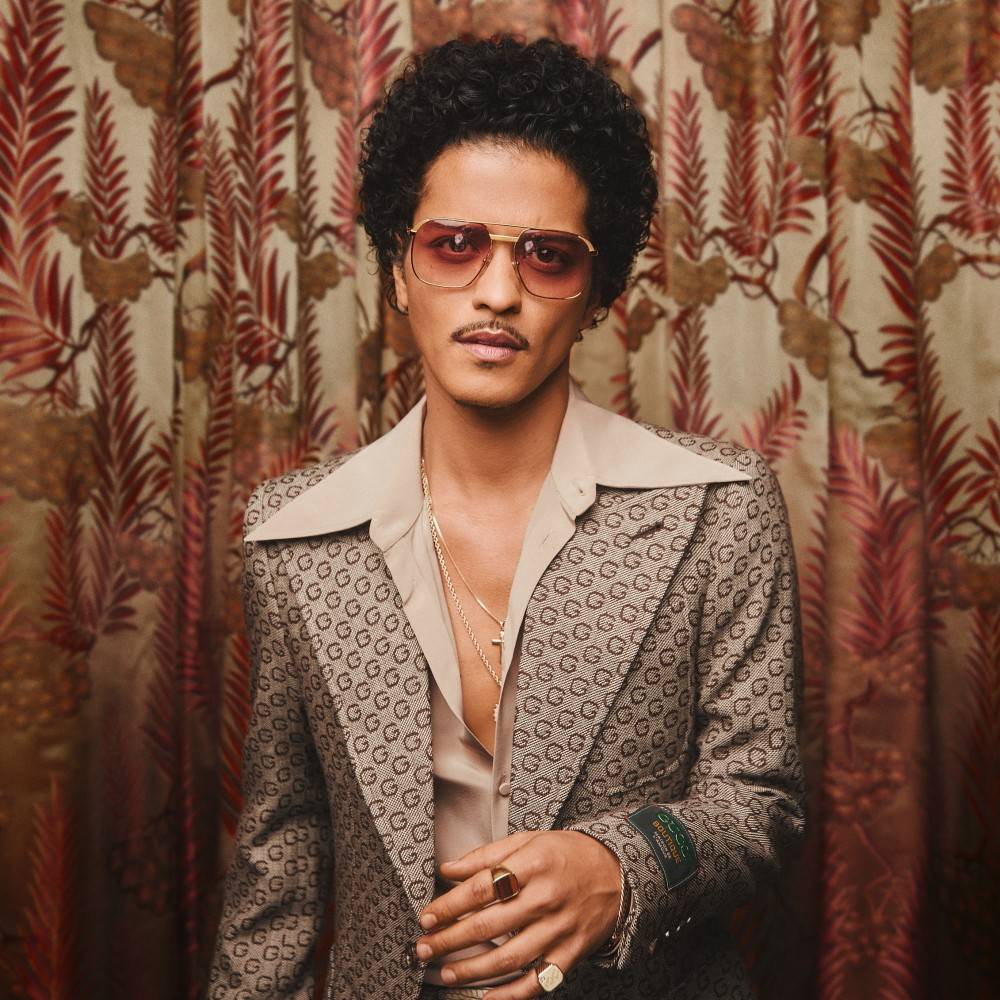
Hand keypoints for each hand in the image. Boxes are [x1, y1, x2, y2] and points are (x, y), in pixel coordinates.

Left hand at [414, 830, 621, 997]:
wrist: (617, 872)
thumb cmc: (568, 854)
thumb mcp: (529, 840)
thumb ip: (486, 855)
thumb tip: (449, 868)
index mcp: (533, 864)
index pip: (480, 888)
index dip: (448, 906)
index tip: (427, 917)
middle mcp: (545, 898)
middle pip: (488, 926)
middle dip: (450, 940)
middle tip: (425, 947)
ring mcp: (558, 929)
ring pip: (508, 958)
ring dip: (472, 970)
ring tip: (447, 971)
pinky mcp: (570, 953)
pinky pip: (537, 980)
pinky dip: (511, 994)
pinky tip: (487, 997)